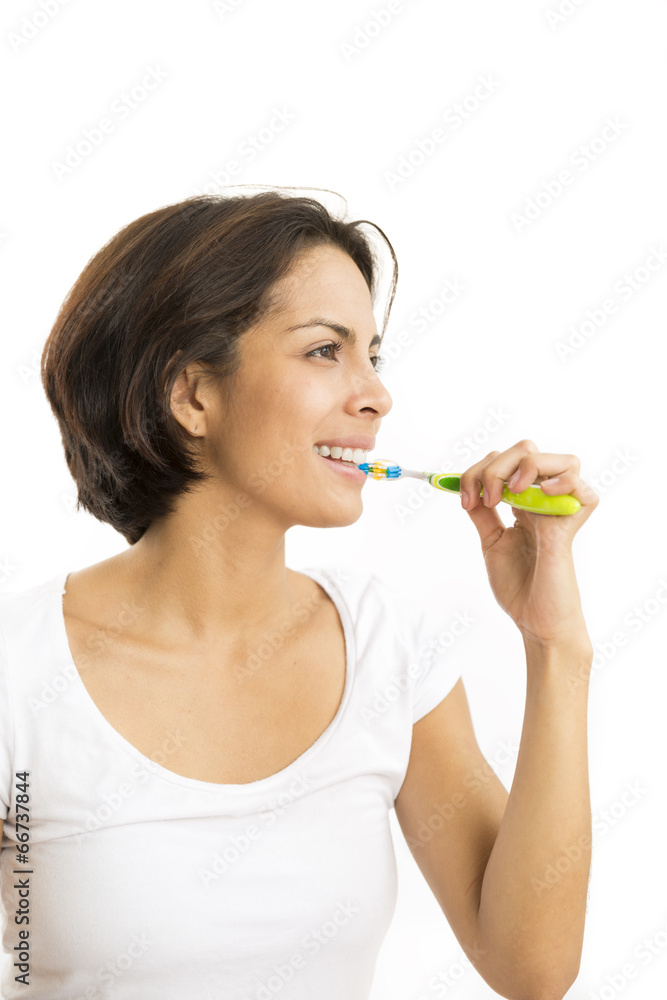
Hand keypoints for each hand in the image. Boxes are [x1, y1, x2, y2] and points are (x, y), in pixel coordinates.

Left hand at [459, 440, 598, 646]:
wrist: (534, 622)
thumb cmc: (518, 586)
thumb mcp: (491, 541)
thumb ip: (483, 513)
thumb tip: (469, 487)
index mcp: (525, 503)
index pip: (506, 461)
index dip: (479, 470)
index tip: (463, 498)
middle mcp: (545, 502)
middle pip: (528, 452)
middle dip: (495, 466)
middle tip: (484, 499)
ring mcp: (560, 512)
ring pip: (562, 461)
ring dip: (527, 467)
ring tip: (510, 493)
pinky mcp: (570, 528)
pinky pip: (583, 490)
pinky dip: (563, 482)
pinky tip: (540, 494)